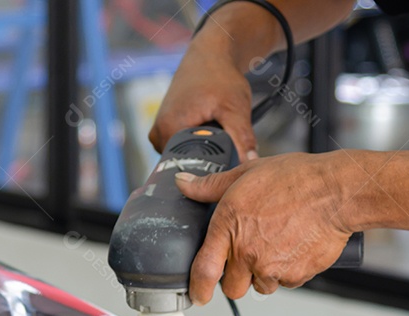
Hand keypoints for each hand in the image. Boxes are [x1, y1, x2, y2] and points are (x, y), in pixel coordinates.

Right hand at [148, 38, 258, 162]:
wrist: (210, 54)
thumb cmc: (221, 76)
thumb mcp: (235, 108)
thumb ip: (242, 138)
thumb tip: (251, 164)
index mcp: (168, 130)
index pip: (186, 167)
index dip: (209, 169)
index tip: (226, 163)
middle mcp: (157, 133)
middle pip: (185, 163)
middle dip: (206, 159)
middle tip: (224, 142)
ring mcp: (158, 131)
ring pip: (183, 155)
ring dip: (201, 150)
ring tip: (216, 132)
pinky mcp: (163, 128)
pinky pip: (180, 146)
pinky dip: (195, 142)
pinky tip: (208, 130)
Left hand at [175, 151, 356, 304]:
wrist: (336, 192)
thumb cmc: (296, 179)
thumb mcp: (246, 173)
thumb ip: (210, 185)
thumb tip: (184, 183)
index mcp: (229, 227)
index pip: (203, 271)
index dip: (197, 289)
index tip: (197, 294)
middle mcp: (247, 252)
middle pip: (232, 288)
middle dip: (237, 279)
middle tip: (248, 258)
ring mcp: (271, 267)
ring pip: (260, 286)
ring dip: (264, 274)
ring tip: (277, 246)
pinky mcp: (295, 276)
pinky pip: (286, 283)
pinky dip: (288, 271)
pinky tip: (294, 247)